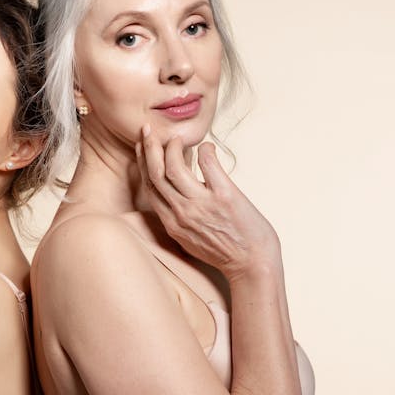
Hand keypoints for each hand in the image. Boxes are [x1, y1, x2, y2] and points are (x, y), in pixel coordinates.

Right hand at [135, 125, 280, 280]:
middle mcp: (181, 213)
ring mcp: (202, 205)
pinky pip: (208, 164)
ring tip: (179, 138)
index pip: (149, 186)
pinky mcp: (224, 197)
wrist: (253, 265)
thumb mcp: (190, 239)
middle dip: (148, 147)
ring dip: (173, 147)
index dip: (142, 162)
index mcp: (171, 223)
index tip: (141, 145)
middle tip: (148, 130)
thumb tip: (177, 194)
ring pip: (174, 167)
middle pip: (156, 173)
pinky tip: (207, 147)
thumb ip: (179, 218)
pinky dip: (205, 150)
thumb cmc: (226, 252)